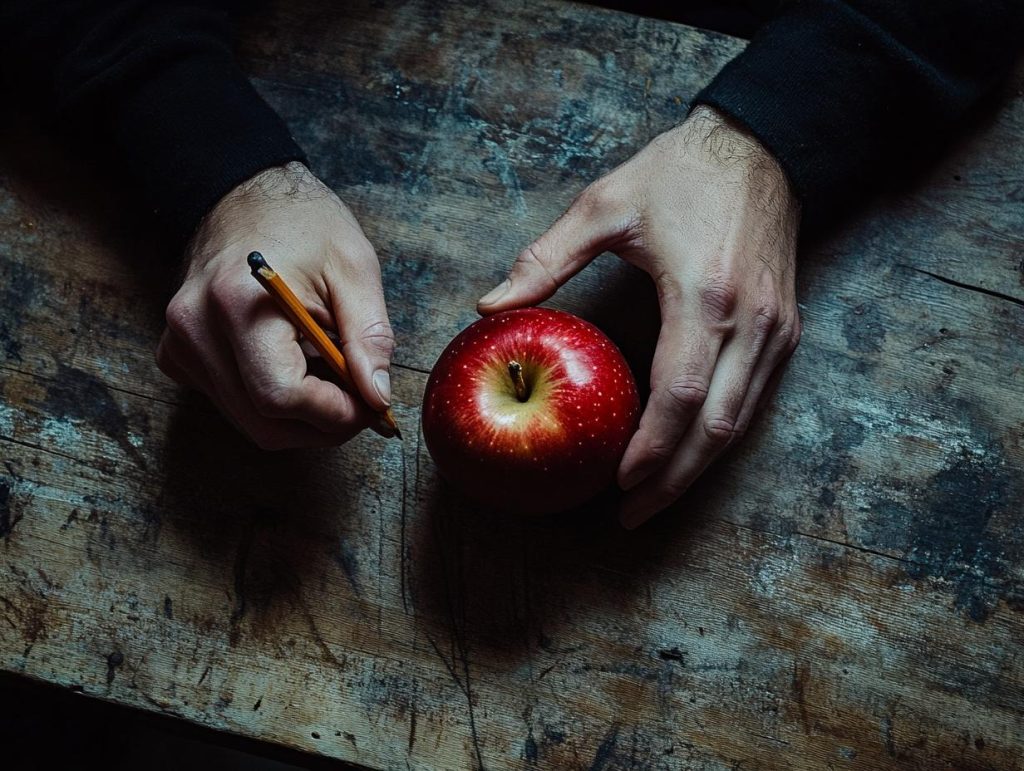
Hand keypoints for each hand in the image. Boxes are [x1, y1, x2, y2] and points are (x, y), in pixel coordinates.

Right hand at [157, 162, 394, 448]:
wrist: (245, 195)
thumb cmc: (303, 225)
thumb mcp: (354, 269)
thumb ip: (369, 337)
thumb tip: (376, 397)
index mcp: (237, 303)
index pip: (280, 396)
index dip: (334, 414)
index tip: (371, 406)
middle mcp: (196, 329)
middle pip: (264, 424)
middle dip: (322, 425)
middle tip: (361, 402)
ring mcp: (180, 346)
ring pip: (250, 423)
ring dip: (302, 417)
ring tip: (332, 375)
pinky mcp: (179, 356)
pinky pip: (234, 406)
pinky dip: (273, 402)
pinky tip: (296, 365)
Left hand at [478, 106, 800, 527]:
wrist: (765, 145)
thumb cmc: (682, 173)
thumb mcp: (605, 205)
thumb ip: (546, 259)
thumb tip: (490, 306)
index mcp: (702, 294)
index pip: (678, 395)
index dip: (650, 447)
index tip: (616, 482)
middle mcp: (748, 322)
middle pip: (715, 428)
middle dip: (673, 480)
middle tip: (630, 514)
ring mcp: (774, 330)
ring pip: (741, 424)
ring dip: (698, 469)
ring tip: (654, 497)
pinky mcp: (784, 329)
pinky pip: (754, 400)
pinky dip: (719, 436)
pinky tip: (687, 453)